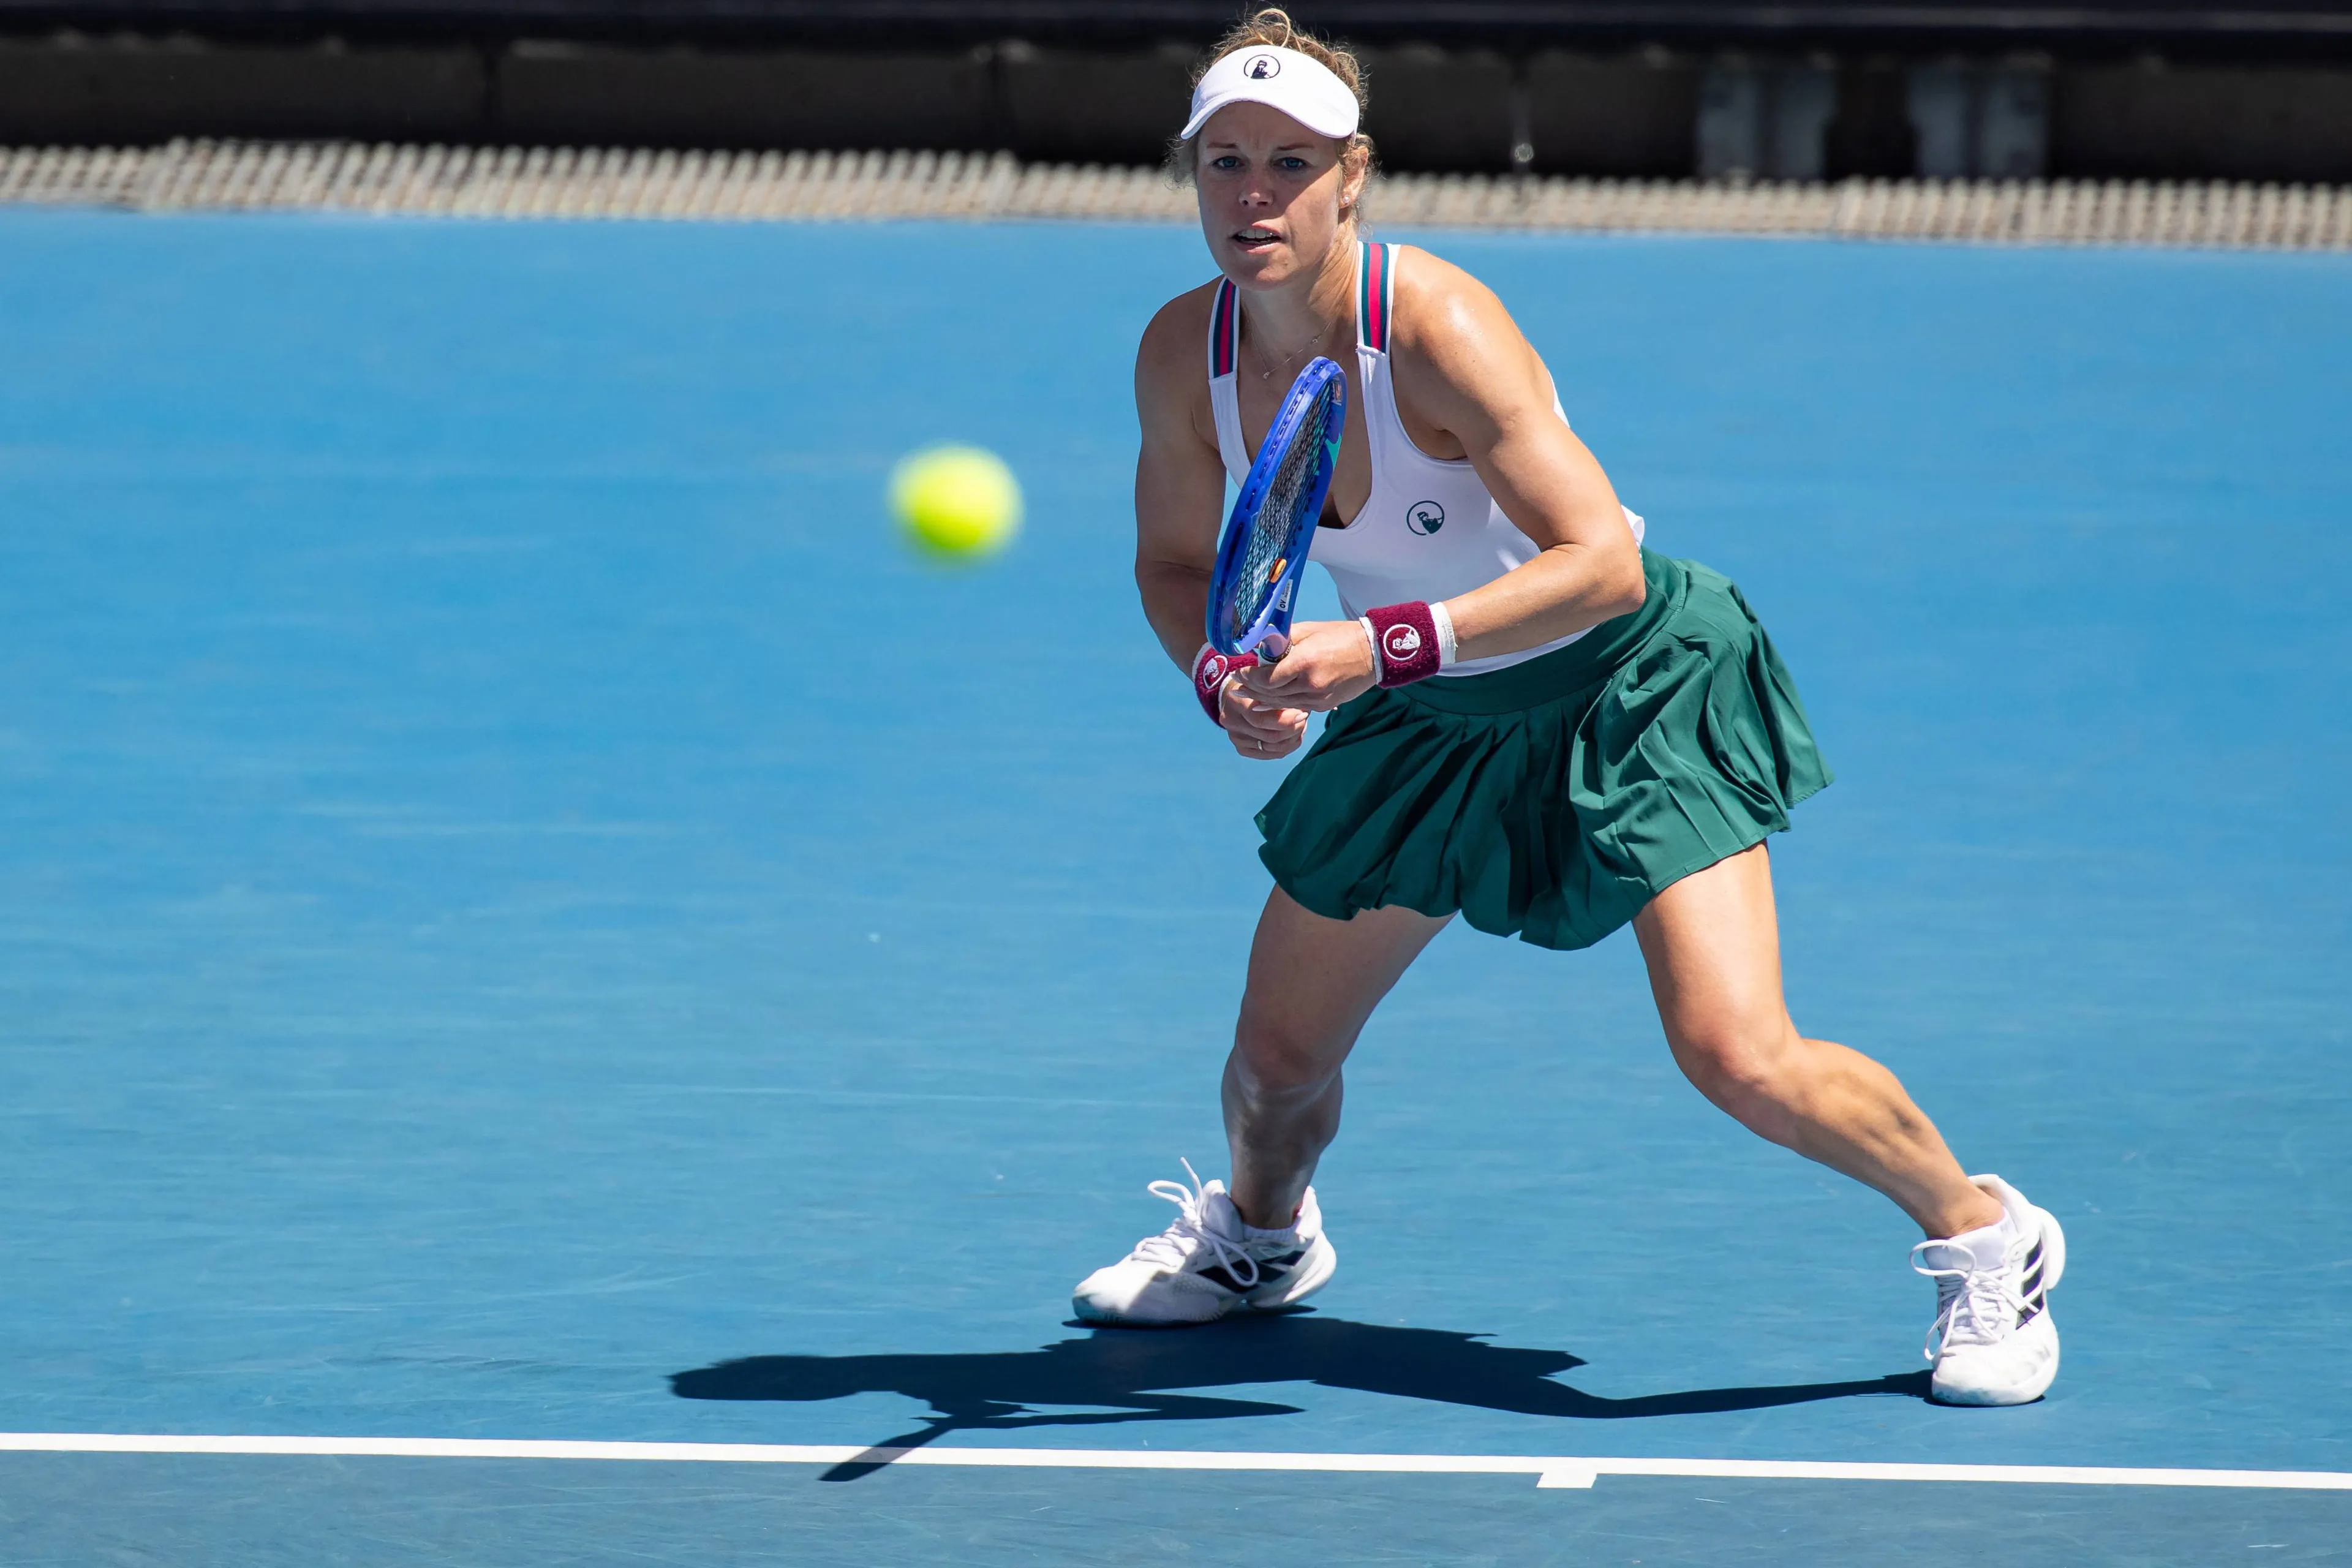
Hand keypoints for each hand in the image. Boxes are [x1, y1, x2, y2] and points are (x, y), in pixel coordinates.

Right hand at [1219, 652, 1308, 759]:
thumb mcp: (1267, 682)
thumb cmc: (1258, 684)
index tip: (1303, 712)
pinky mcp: (1242, 748)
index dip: (1286, 720)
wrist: (1238, 695)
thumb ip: (1280, 693)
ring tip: (1301, 726)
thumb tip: (1303, 707)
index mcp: (1236, 700)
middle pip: (1269, 736)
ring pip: (1273, 748)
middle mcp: (1231, 721)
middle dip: (1293, 729)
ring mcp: (1235, 737)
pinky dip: (1287, 747)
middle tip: (1304, 718)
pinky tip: (1294, 736)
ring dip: (1292, 738)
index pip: (1261, 718)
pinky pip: (1271, 754)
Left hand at [1236, 621, 1376, 713]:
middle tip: (1237, 684)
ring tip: (1249, 693)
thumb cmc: (1340, 636)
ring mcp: (1318, 698)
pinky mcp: (1325, 705)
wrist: (1373, 653)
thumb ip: (1283, 641)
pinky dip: (1282, 703)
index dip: (1250, 677)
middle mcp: (1310, 684)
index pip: (1267, 677)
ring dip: (1264, 699)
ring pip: (1282, 704)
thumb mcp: (1308, 631)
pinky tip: (1271, 700)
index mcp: (1304, 661)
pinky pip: (1296, 706)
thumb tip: (1261, 648)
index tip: (1240, 671)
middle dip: (1252, 689)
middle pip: (1271, 693)